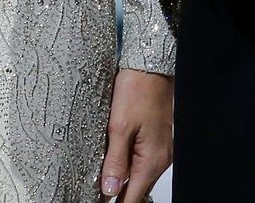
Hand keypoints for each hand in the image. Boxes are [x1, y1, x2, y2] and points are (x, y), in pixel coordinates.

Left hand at [99, 68, 172, 199]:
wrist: (150, 65)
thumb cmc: (137, 89)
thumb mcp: (119, 126)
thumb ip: (115, 161)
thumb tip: (109, 190)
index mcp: (151, 159)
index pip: (132, 198)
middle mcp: (160, 158)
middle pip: (136, 191)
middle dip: (116, 197)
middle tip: (94, 198)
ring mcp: (160, 149)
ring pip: (139, 177)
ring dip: (121, 184)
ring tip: (100, 188)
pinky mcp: (156, 140)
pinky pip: (141, 163)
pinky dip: (128, 170)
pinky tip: (113, 168)